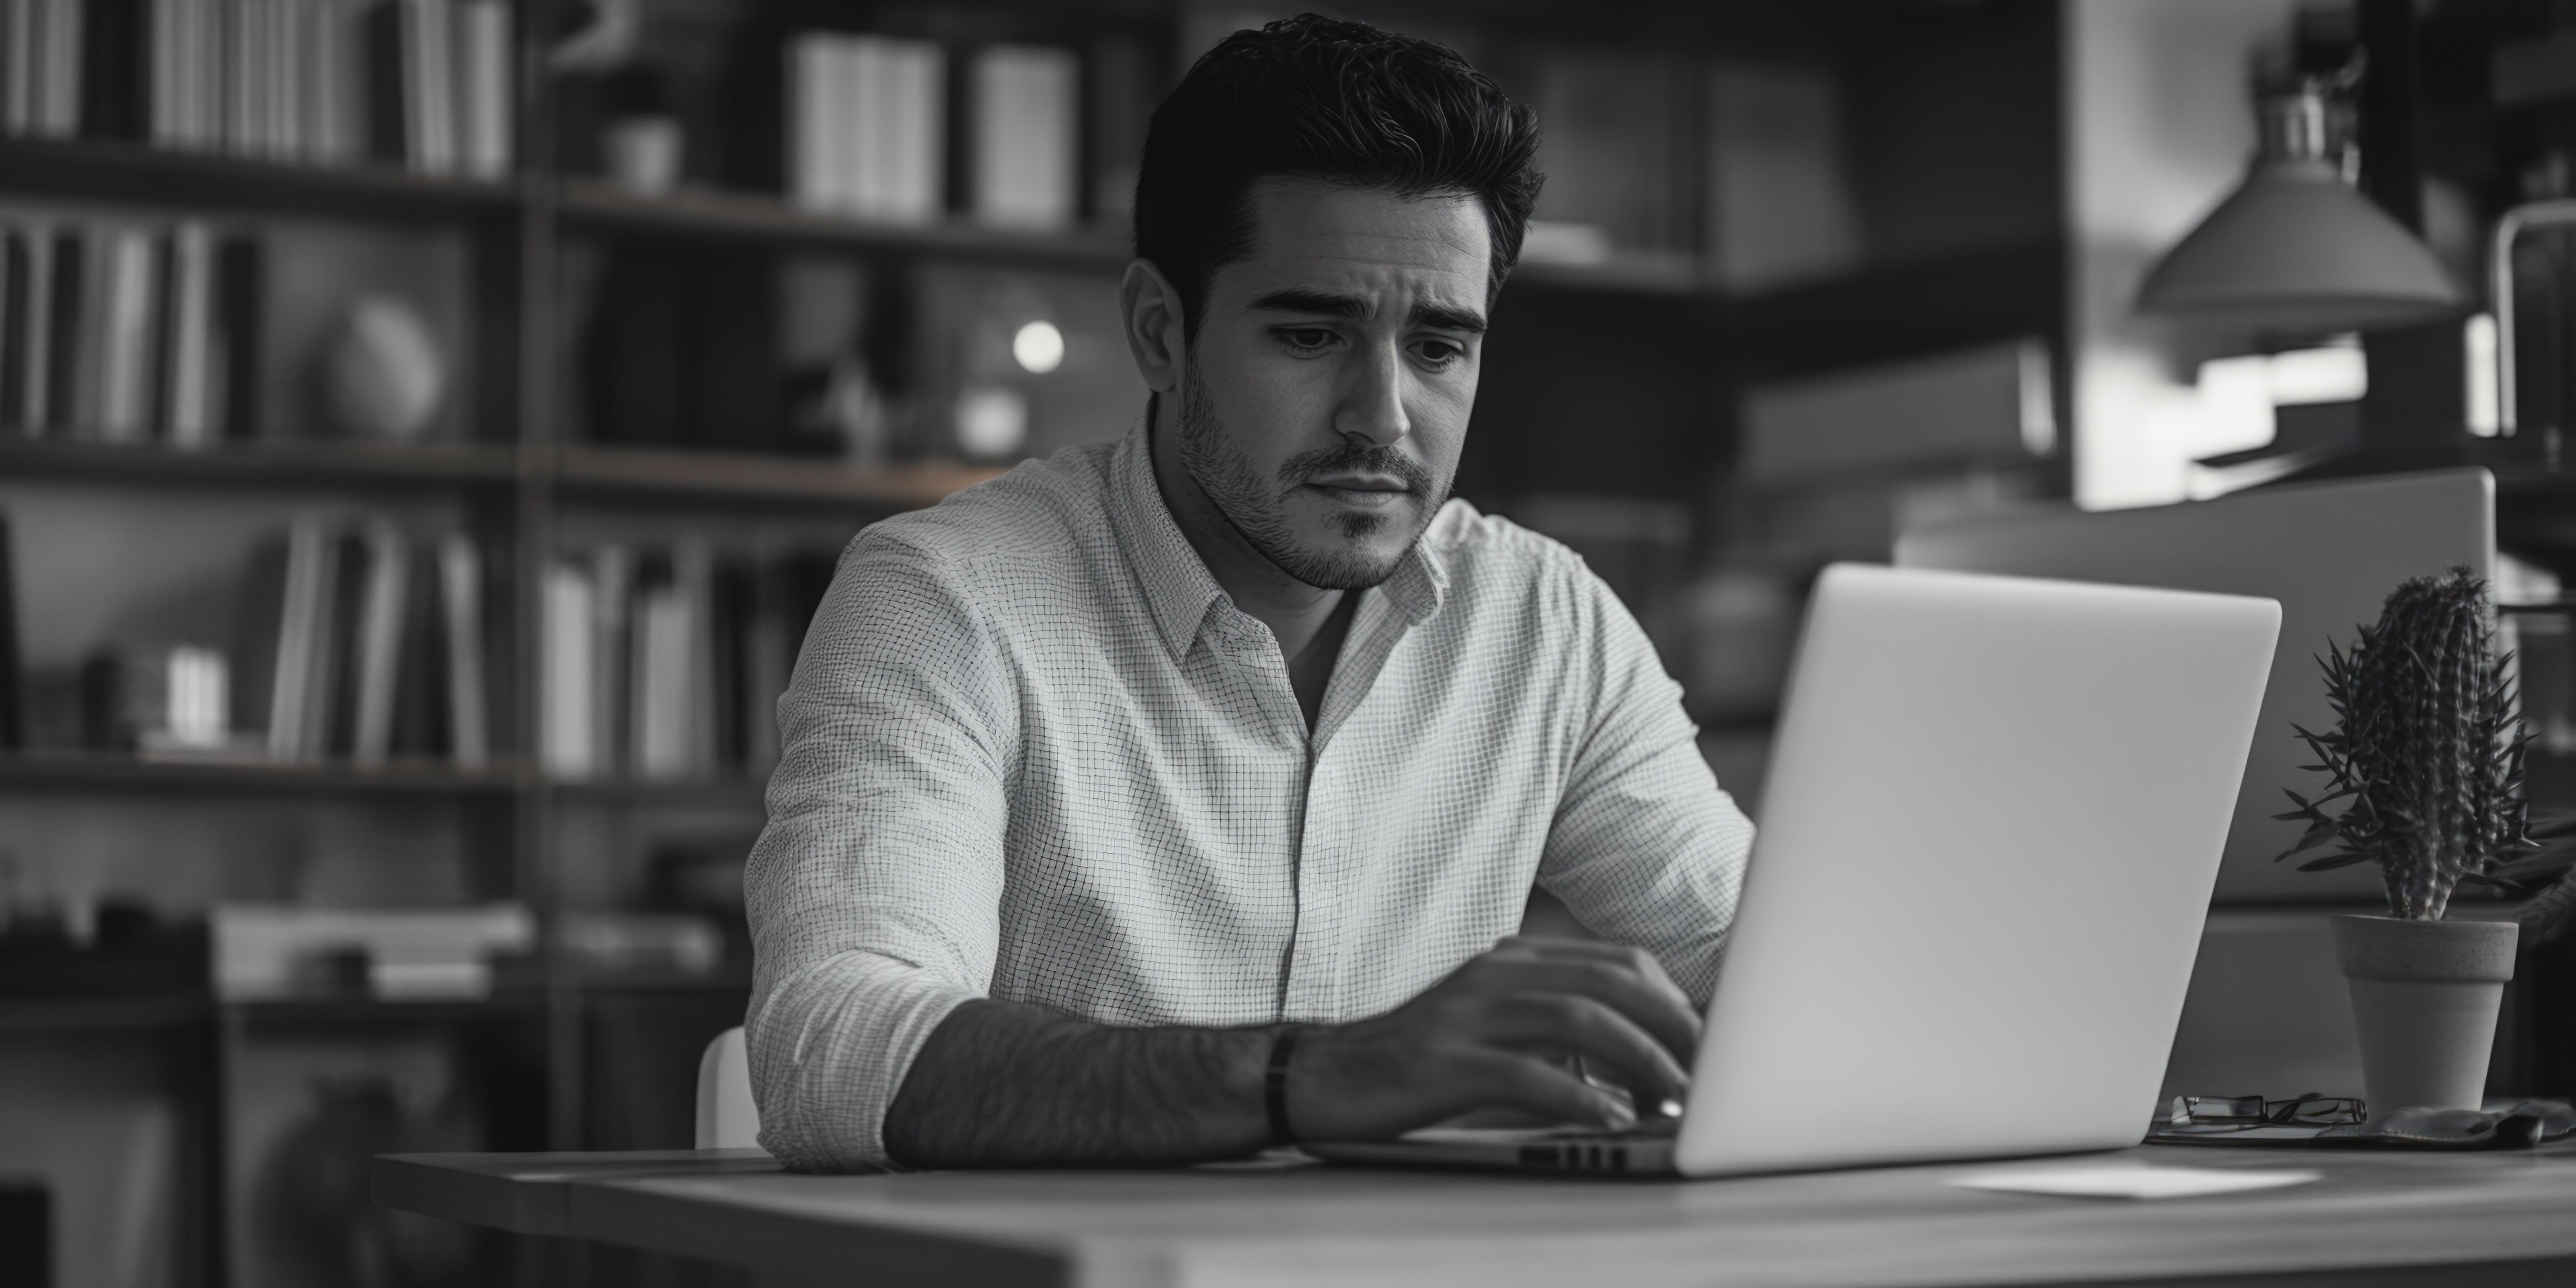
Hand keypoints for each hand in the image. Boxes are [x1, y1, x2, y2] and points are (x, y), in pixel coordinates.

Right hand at [1284, 936, 1699, 1140]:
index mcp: (1513, 961)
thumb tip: (1648, 1071)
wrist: (1327, 1075)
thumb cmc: (1424, 1064)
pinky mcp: (1444, 1061)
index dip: (1673, 1000)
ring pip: (1579, 1020)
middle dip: (1673, 1028)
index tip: (1709, 1043)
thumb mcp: (1499, 1033)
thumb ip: (1561, 1037)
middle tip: (1713, 1072)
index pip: (1617, 961)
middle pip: (1609, 982)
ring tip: (1675, 1101)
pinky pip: (1527, 1074)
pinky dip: (1579, 1097)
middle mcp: (1496, 974)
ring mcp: (1468, 1014)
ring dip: (1640, 1062)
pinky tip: (1610, 1120)